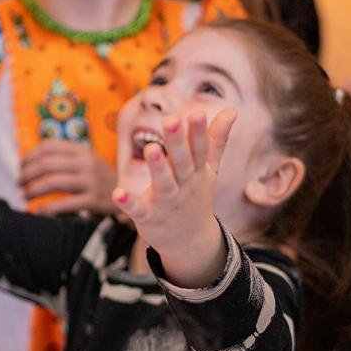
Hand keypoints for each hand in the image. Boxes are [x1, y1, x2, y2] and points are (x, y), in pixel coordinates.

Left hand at [20, 140, 117, 215]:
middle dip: (27, 174)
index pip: (48, 146)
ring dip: (33, 190)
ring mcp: (90, 181)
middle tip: (19, 183)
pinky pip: (65, 204)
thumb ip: (63, 157)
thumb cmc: (98, 177)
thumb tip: (29, 162)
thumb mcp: (85, 160)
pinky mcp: (93, 200)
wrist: (128, 195)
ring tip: (25, 196)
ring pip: (52, 182)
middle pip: (46, 164)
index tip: (21, 167)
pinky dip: (47, 208)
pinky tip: (38, 211)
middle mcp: (86, 162)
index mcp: (81, 149)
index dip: (29, 156)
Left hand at [112, 109, 234, 286]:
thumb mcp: (209, 169)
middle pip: (182, 162)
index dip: (198, 132)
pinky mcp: (149, 217)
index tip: (198, 113)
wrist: (190, 241)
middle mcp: (184, 185)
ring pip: (164, 183)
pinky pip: (139, 210)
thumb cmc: (196, 196)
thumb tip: (232, 110)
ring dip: (158, 167)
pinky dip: (128, 203)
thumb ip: (216, 140)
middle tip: (171, 120)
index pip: (199, 149)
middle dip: (177, 142)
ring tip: (151, 148)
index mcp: (197, 171)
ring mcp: (167, 202)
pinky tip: (118, 193)